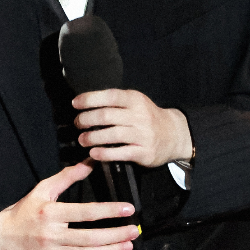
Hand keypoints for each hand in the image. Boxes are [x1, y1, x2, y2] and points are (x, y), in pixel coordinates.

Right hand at [0, 162, 138, 249]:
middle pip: (90, 237)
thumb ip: (67, 177)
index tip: (128, 209)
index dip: (110, 211)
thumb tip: (90, 162)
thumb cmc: (23, 213)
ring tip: (127, 246)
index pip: (86, 212)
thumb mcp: (42, 190)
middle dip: (116, 234)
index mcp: (51, 213)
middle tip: (133, 231)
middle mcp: (52, 235)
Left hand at [72, 89, 192, 166]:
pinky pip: (121, 153)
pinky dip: (104, 153)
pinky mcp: (144, 152)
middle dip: (87, 120)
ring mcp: (143, 134)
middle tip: (77, 124)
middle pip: (107, 116)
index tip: (75, 104)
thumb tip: (85, 103)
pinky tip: (94, 153)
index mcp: (135, 99)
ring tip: (82, 140)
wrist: (174, 134)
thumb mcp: (136, 103)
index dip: (89, 99)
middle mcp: (140, 115)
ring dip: (92, 137)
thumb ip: (116, 102)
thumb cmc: (147, 117)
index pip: (109, 96)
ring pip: (112, 135)